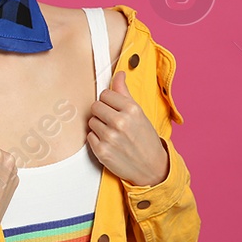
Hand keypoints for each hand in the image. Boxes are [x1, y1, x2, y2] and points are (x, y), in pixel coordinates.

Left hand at [86, 70, 168, 185]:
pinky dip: (96, 139)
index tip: (114, 107)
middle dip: (102, 112)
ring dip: (99, 126)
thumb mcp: (139, 112)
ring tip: (112, 132)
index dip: (109, 101)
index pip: (105, 94)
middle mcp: (120, 122)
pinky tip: (108, 142)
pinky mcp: (101, 151)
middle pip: (95, 106)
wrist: (151, 167)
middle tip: (112, 120)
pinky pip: (89, 136)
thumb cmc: (145, 138)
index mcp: (131, 109)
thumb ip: (124, 92)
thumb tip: (119, 74)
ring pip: (91, 121)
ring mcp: (110, 137)